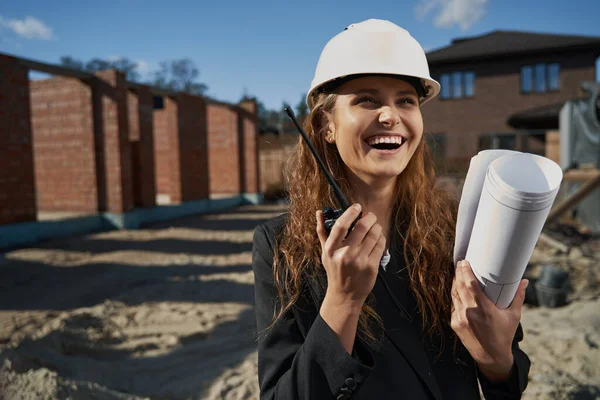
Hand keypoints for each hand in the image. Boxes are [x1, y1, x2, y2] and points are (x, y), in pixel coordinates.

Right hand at [316, 204, 385, 306]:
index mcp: (331, 249)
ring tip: (374, 227)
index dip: (350, 213)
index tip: (357, 207)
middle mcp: (345, 254)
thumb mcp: (325, 252)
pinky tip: (378, 238)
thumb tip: (319, 212)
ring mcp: (359, 261)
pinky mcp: (371, 267)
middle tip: (370, 216)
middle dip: (369, 217)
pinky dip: (381, 238)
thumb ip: (322, 231)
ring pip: (374, 234)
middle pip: (361, 227)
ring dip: (376, 227)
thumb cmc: (334, 270)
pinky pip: (380, 245)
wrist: (344, 294)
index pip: (341, 225)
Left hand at [450, 260, 527, 381]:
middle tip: (461, 263)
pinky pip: (453, 305)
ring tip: (458, 273)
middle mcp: (469, 312)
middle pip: (459, 287)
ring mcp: (459, 318)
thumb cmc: (504, 335)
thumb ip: (518, 297)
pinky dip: (455, 296)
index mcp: (483, 309)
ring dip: (455, 283)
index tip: (464, 262)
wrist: (491, 356)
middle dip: (459, 273)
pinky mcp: (454, 323)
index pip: (470, 285)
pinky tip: (457, 289)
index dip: (465, 272)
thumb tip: (525, 281)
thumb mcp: (514, 316)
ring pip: (454, 295)